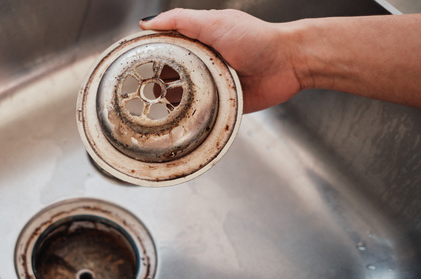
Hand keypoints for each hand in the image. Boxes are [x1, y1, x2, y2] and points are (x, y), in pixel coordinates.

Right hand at [140, 9, 303, 112]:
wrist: (288, 63)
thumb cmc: (257, 39)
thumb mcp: (214, 23)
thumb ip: (180, 20)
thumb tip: (148, 23)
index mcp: (198, 41)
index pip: (165, 47)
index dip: (148, 53)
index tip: (132, 60)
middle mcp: (202, 62)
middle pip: (169, 73)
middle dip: (154, 80)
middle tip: (140, 87)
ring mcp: (210, 84)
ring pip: (181, 95)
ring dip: (169, 99)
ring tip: (154, 102)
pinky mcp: (220, 103)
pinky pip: (199, 112)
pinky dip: (188, 114)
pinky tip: (176, 116)